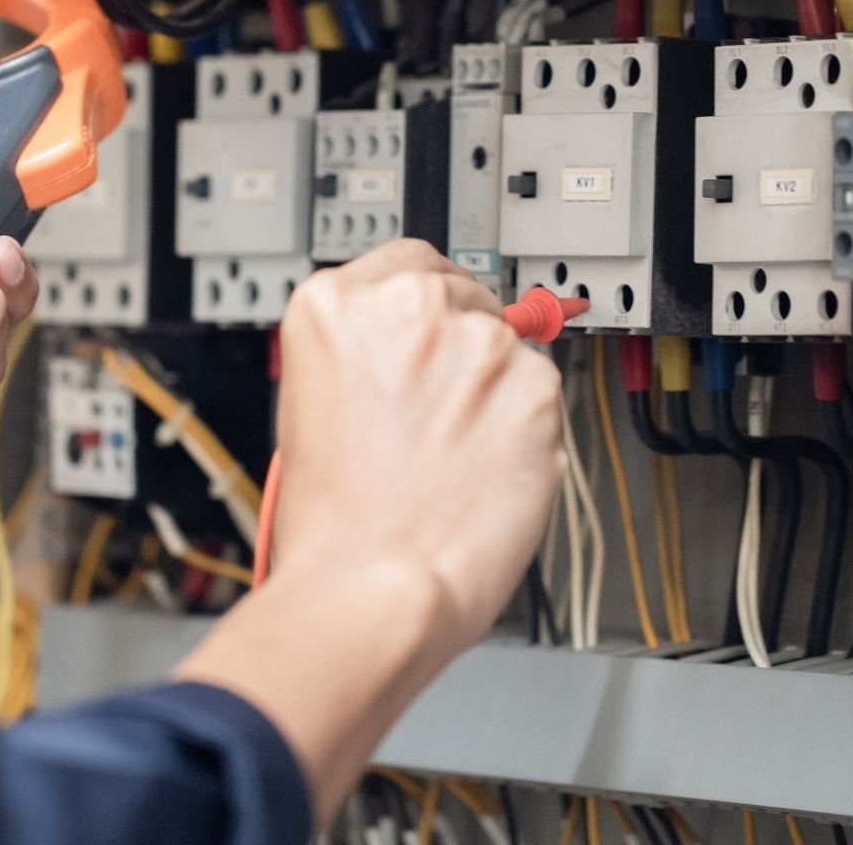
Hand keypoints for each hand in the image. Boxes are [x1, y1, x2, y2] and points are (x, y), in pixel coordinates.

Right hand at [174, 240, 563, 823]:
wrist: (371, 591)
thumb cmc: (332, 527)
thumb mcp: (310, 406)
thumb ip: (364, 355)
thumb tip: (410, 349)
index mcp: (333, 306)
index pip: (405, 262)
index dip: (423, 304)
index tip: (430, 330)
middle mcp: (407, 308)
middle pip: (462, 295)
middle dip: (459, 347)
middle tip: (438, 415)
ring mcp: (476, 344)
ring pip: (506, 349)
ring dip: (492, 393)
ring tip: (453, 461)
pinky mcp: (535, 387)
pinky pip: (542, 396)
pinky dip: (526, 431)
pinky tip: (485, 473)